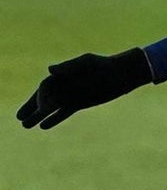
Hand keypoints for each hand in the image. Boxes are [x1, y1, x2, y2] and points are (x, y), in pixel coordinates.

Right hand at [17, 48, 152, 129]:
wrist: (123, 74)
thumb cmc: (105, 65)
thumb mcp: (87, 63)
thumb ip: (68, 67)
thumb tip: (49, 70)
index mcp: (64, 73)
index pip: (45, 86)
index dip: (40, 96)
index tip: (41, 105)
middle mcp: (65, 84)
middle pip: (44, 97)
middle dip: (32, 107)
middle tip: (20, 117)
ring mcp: (72, 94)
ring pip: (52, 107)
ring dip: (39, 115)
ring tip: (26, 125)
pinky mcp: (80, 103)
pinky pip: (64, 112)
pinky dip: (54, 118)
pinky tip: (43, 126)